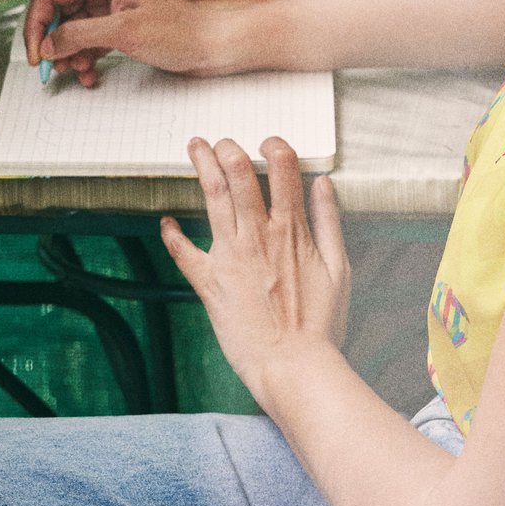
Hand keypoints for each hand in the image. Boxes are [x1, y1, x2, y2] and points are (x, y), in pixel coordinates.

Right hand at [23, 0, 231, 85]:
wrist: (212, 47)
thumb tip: (46, 44)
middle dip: (52, 43)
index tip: (36, 53)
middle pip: (55, 13)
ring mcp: (107, 8)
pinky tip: (91, 74)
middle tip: (53, 69)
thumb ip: (80, 35)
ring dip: (67, 55)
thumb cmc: (180, 31)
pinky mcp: (114, 28)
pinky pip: (84, 43)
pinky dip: (82, 60)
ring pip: (67, 32)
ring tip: (80, 71)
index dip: (36, 24)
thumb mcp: (125, 32)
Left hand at [160, 136, 350, 402]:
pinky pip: (183, 253)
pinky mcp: (209, 283)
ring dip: (203, 167)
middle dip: (229, 149)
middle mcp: (258, 235)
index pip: (283, 170)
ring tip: (195, 146)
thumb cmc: (321, 322)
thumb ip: (330, 221)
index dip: (275, 148)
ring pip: (213, 198)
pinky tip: (165, 222)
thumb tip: (323, 183)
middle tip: (222, 140)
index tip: (269, 143)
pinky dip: (172, 235)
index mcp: (292, 230)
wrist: (292, 364)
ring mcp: (230, 256)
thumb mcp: (339, 267)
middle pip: (239, 175)